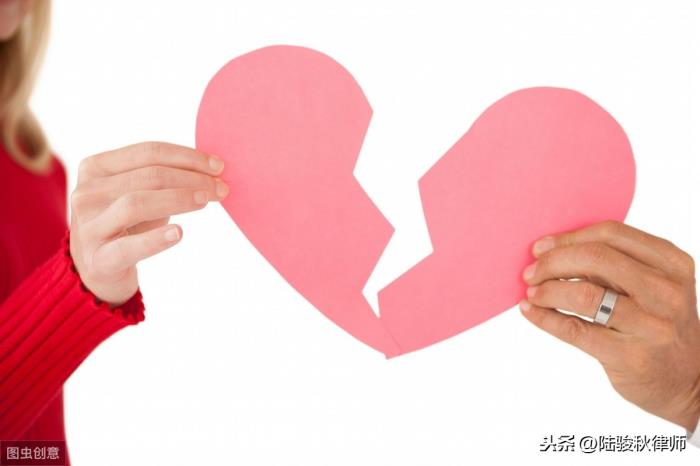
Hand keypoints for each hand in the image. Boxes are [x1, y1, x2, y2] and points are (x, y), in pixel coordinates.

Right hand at [69, 142, 228, 305]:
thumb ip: (165, 178)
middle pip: (147, 176)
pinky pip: (128, 247)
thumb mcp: (140, 194)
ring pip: (136, 204)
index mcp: (95, 167)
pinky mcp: (98, 260)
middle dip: (191, 179)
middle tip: (221, 188)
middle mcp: (86, 193)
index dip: (187, 157)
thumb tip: (213, 169)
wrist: (96, 271)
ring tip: (205, 201)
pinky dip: (155, 239)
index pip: (148, 152)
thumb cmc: (126, 225)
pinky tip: (179, 233)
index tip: (218, 166)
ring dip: (178, 199)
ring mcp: (89, 227)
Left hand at [519, 221, 699, 431]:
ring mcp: (651, 325)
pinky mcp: (631, 356)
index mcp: (672, 264)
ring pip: (584, 295)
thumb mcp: (653, 287)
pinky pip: (576, 329)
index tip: (541, 247)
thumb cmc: (658, 324)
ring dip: (548, 290)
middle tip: (531, 272)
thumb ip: (615, 265)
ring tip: (532, 293)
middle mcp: (666, 292)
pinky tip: (531, 312)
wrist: (689, 382)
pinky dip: (545, 318)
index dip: (569, 238)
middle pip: (596, 259)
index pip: (611, 234)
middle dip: (553, 262)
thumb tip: (552, 251)